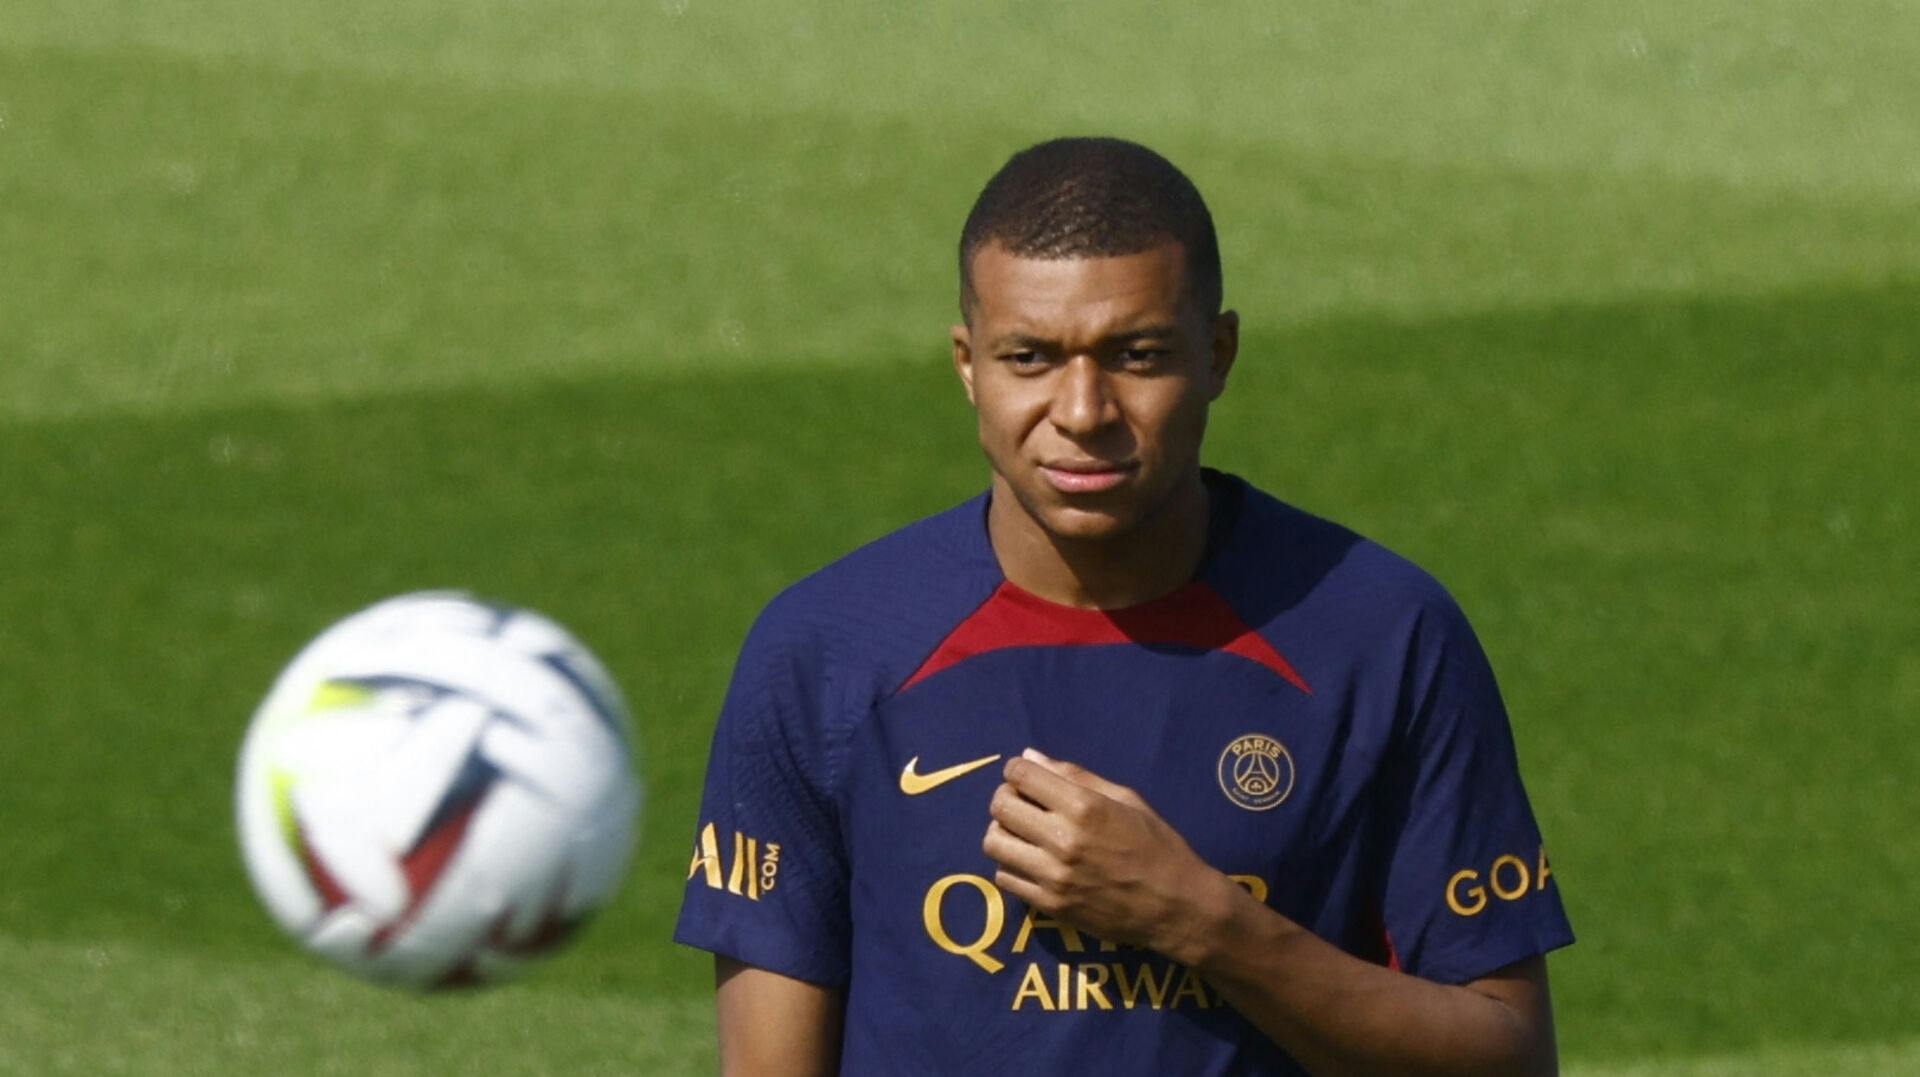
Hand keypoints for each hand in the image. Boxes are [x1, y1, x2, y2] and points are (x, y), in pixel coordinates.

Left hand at [981, 749, 1225, 964]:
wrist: (1176, 906)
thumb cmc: (1157, 845)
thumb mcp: (1126, 799)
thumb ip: (1076, 777)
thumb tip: (1031, 757)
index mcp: (1084, 807)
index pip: (1020, 775)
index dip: (1017, 770)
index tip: (1026, 777)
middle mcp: (1062, 840)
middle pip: (1000, 807)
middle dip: (1006, 797)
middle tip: (1023, 803)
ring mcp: (1052, 876)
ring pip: (993, 843)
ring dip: (1003, 832)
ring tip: (1024, 833)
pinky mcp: (1049, 906)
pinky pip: (1005, 878)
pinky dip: (1011, 865)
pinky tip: (1031, 861)